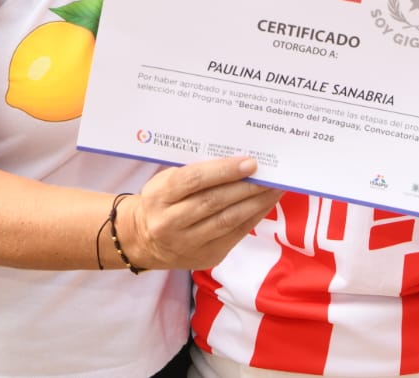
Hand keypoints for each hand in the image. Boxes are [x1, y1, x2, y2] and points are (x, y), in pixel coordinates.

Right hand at [117, 157, 282, 270]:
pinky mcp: (205, 257)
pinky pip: (234, 235)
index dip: (223, 170)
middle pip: (213, 201)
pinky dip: (252, 218)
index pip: (193, 180)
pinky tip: (265, 205)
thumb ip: (195, 172)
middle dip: (246, 187)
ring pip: (227, 220)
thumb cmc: (162, 201)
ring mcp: (187, 243)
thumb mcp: (166, 181)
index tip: (250, 162)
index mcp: (159, 197)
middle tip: (270, 174)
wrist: (144, 240)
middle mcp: (170, 222)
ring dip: (255, 203)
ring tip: (275, 188)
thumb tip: (236, 161)